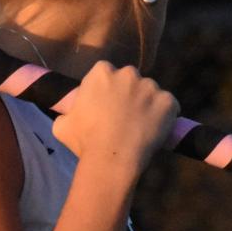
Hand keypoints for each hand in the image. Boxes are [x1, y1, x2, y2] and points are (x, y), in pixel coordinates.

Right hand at [51, 62, 179, 179]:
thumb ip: (68, 113)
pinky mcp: (168, 101)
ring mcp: (150, 86)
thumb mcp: (62, 125)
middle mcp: (128, 73)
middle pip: (130, 80)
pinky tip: (155, 131)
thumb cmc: (85, 141)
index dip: (107, 89)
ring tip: (140, 127)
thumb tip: (68, 115)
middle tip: (123, 117)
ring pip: (150, 93)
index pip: (106, 73)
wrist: (112, 158)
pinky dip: (165, 116)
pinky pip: (169, 106)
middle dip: (128, 93)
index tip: (106, 105)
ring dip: (146, 105)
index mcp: (101, 72)